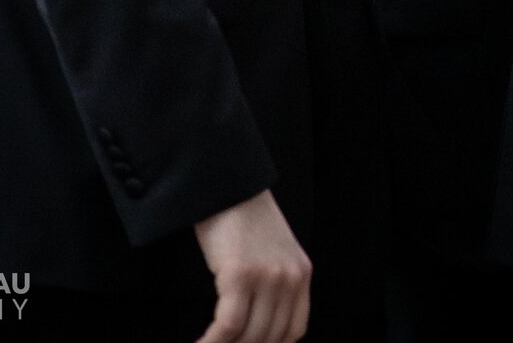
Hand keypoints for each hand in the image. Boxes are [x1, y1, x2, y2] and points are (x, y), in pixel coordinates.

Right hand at [191, 189, 309, 342]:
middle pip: (270, 338)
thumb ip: (274, 286)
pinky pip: (228, 326)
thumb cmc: (242, 220)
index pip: (293, 331)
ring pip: (249, 337)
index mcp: (301, 274)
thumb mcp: (272, 253)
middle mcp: (290, 279)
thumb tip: (257, 328)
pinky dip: (211, 342)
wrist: (228, 185)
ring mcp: (268, 277)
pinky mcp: (241, 275)